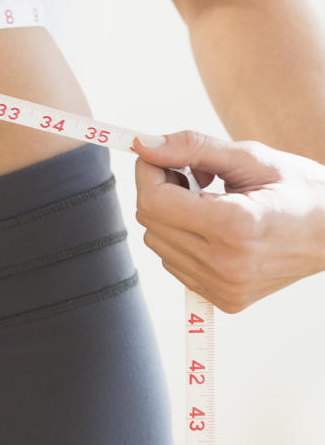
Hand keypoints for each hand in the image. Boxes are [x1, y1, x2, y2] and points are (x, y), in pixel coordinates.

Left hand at [131, 129, 324, 313]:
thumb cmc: (300, 189)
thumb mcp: (252, 158)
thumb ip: (193, 148)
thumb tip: (144, 145)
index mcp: (236, 226)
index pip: (154, 201)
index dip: (149, 172)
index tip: (162, 157)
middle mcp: (227, 264)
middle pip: (151, 221)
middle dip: (159, 189)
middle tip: (192, 174)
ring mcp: (225, 287)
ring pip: (158, 242)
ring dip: (171, 215)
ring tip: (210, 201)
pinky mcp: (224, 299)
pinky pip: (175, 262)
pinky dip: (183, 239)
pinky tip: (214, 226)